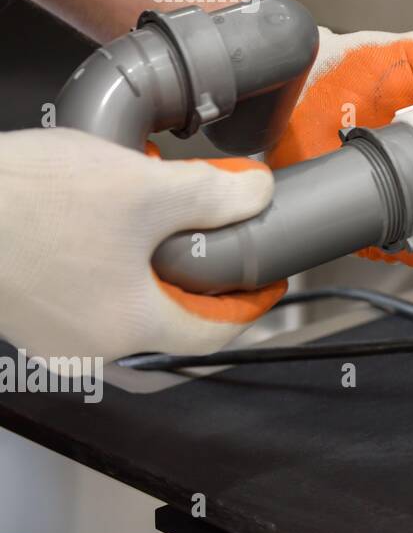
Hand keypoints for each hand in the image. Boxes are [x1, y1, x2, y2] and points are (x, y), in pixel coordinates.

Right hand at [0, 128, 284, 361]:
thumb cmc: (26, 202)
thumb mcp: (144, 188)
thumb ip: (214, 196)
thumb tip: (258, 194)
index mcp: (128, 327)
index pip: (214, 333)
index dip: (251, 304)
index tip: (268, 280)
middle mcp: (88, 344)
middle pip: (169, 317)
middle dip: (200, 274)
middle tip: (218, 231)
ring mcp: (48, 331)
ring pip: (124, 300)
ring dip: (150, 260)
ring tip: (158, 208)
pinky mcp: (20, 306)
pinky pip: (83, 289)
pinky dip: (108, 259)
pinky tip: (101, 213)